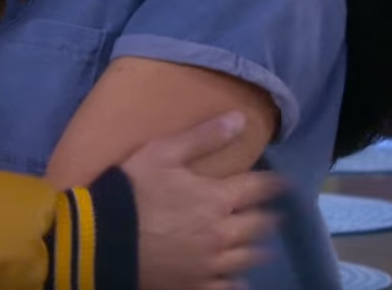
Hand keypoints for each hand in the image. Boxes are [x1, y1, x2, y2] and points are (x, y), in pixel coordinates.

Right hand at [122, 112, 281, 289]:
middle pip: (258, 226)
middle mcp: (223, 233)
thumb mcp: (163, 152)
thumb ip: (203, 136)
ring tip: (262, 245)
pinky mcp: (197, 284)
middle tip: (277, 214)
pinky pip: (228, 285)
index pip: (257, 188)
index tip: (285, 183)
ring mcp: (211, 264)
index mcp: (217, 198)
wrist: (106, 236)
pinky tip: (237, 276)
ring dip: (257, 248)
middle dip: (269, 218)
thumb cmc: (134, 188)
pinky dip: (237, 279)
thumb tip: (239, 119)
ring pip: (247, 258)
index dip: (273, 184)